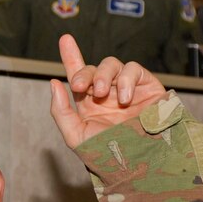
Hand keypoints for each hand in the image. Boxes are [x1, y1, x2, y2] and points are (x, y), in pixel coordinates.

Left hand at [48, 35, 166, 147]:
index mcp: (90, 103)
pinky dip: (125, 80)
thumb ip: (60, 111)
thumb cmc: (111, 154)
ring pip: (111, 64)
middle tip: (81, 87)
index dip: (71, 55)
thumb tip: (54, 83)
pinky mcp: (147, 87)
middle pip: (92, 68)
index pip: (78, 74)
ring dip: (102, 75)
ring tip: (103, 94)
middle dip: (84, 73)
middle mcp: (108, 93)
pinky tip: (124, 99)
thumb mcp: (76, 136)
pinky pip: (133, 69)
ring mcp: (128, 89)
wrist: (143, 162)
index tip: (65, 39)